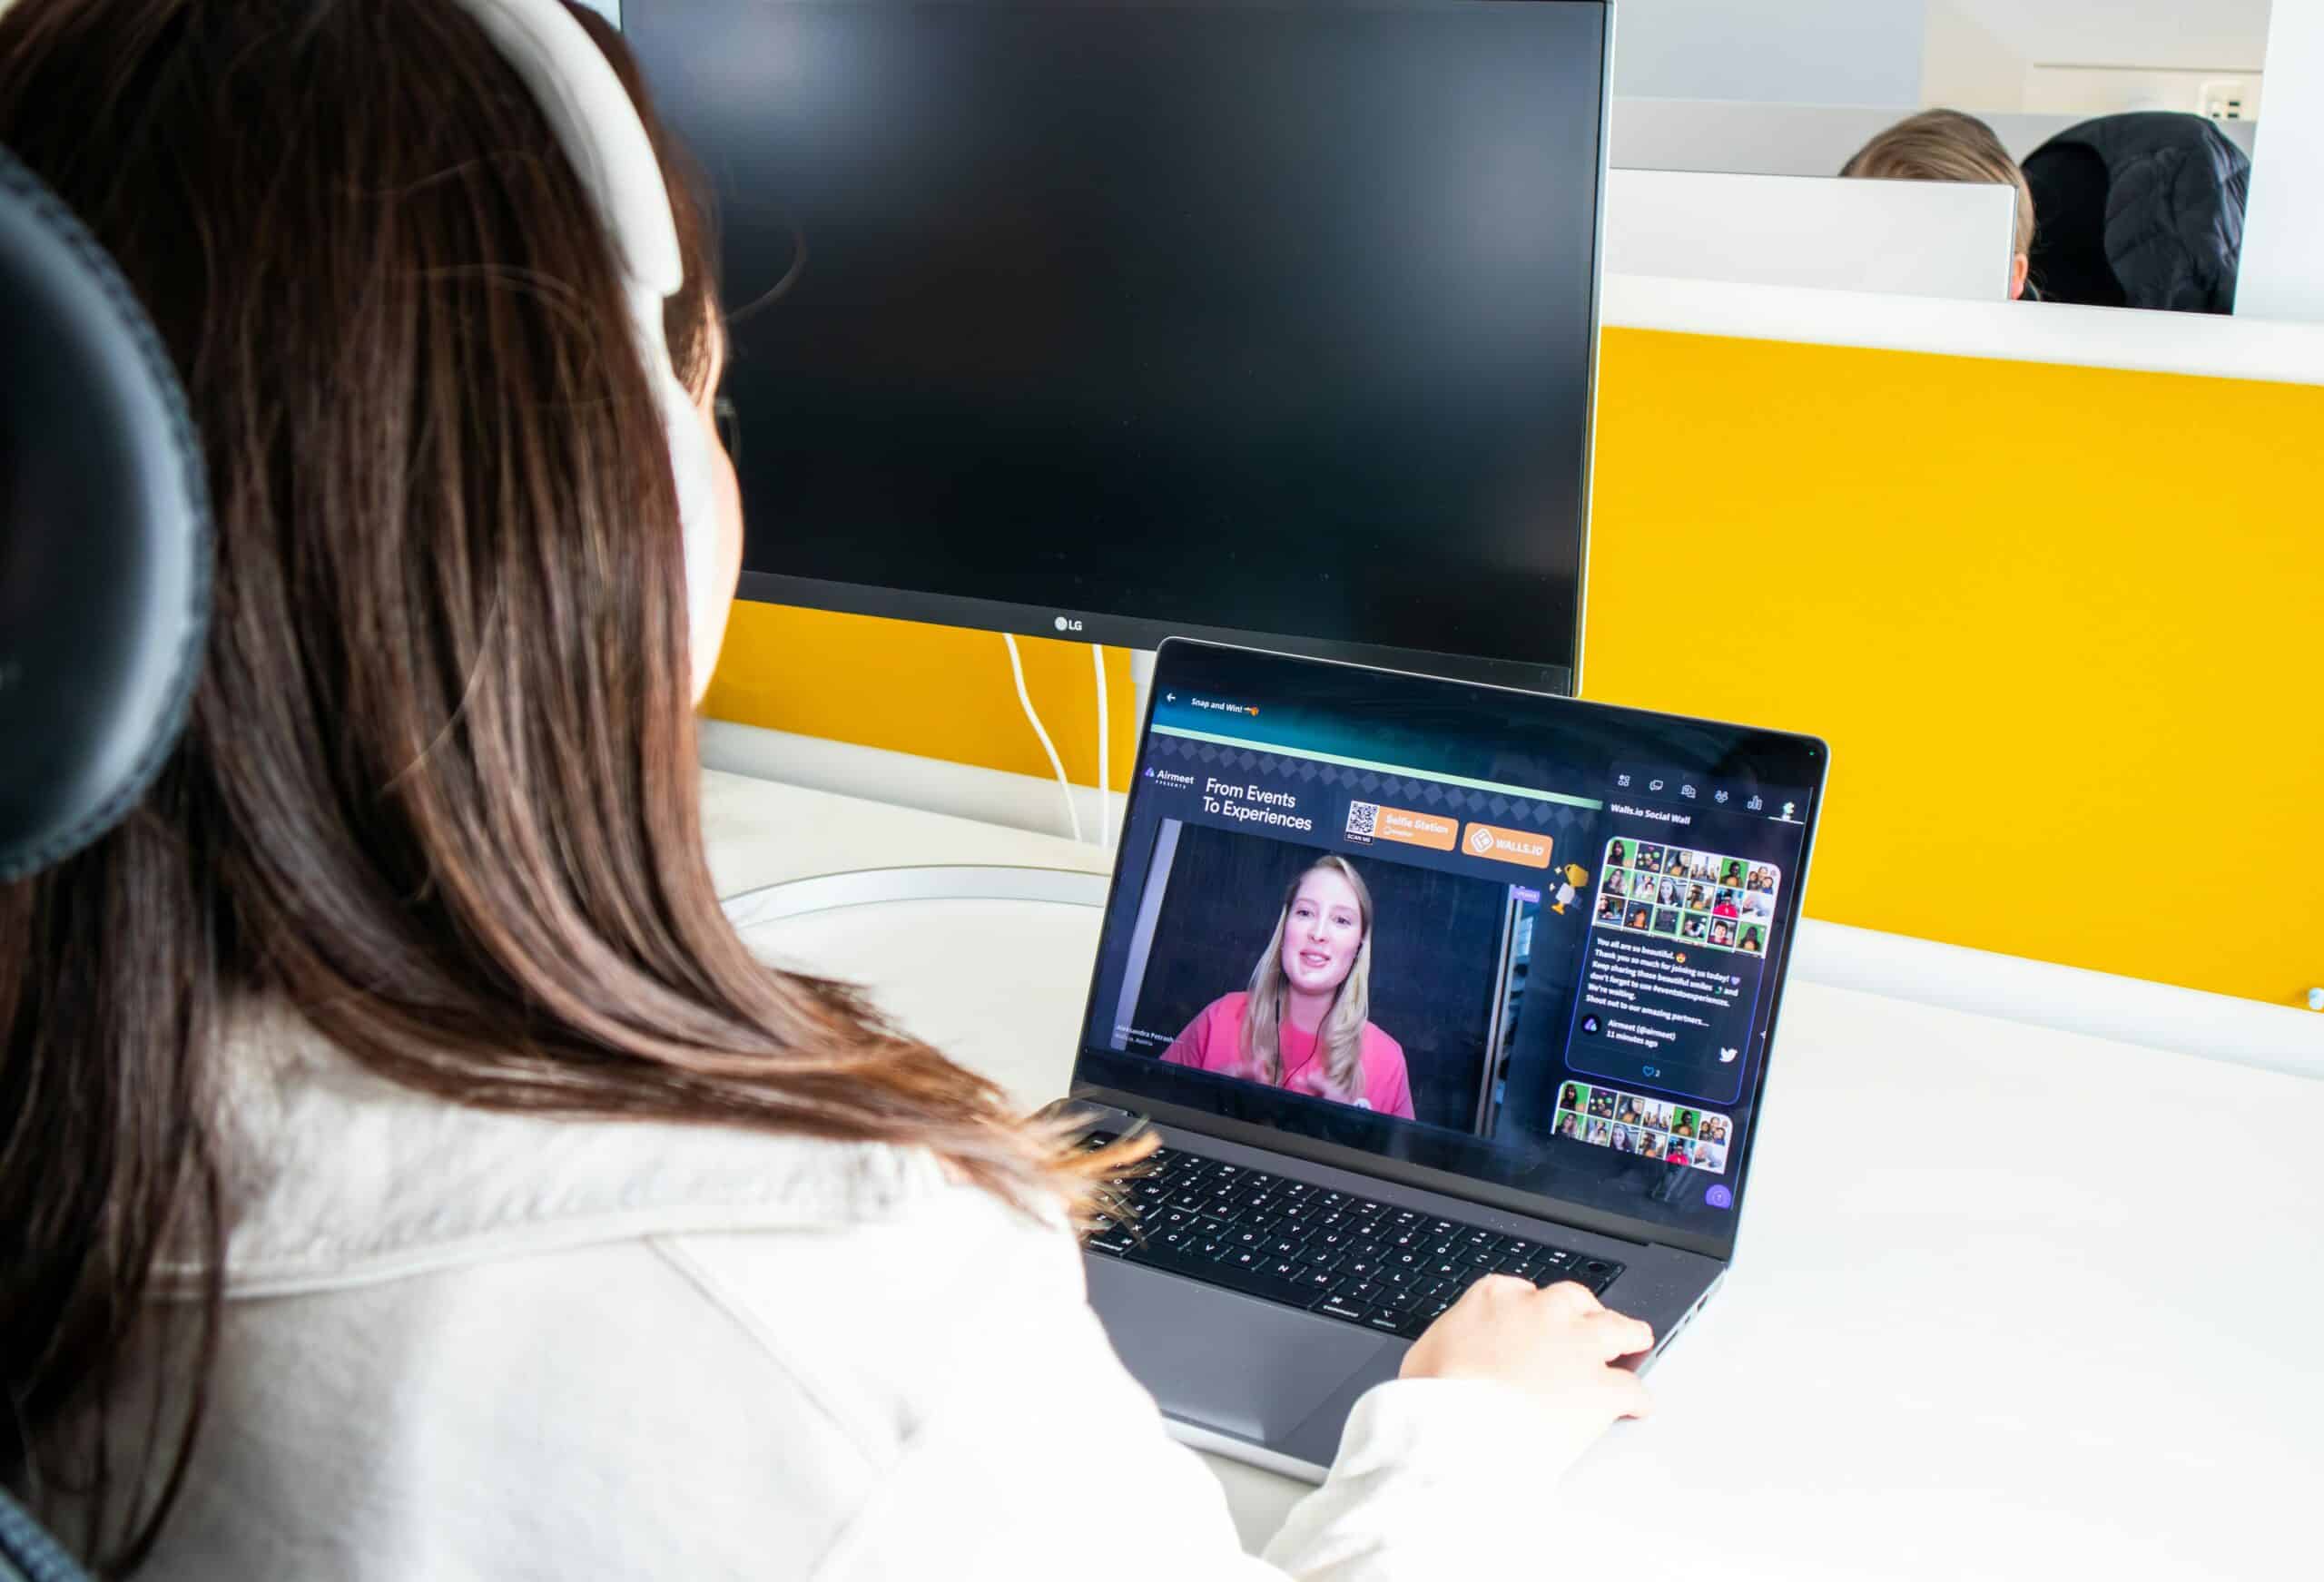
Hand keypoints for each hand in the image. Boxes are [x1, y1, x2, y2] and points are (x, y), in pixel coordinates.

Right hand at [1400, 1275, 1653, 1432]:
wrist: (1456, 1434)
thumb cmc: (1433, 1401)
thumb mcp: (1429, 1354)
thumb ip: (1454, 1341)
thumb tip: (1455, 1354)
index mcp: (1496, 1298)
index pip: (1525, 1293)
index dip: (1534, 1313)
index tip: (1535, 1325)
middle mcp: (1542, 1312)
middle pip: (1575, 1300)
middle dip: (1583, 1314)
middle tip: (1586, 1328)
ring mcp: (1576, 1347)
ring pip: (1618, 1329)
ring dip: (1629, 1336)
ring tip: (1637, 1341)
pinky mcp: (1601, 1389)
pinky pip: (1632, 1390)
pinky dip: (1635, 1400)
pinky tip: (1636, 1407)